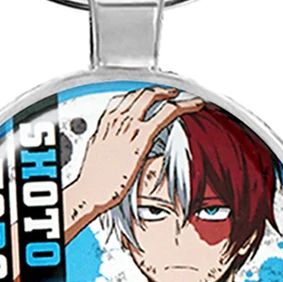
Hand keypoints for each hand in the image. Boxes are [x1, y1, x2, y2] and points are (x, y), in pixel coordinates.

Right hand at [65, 87, 203, 234]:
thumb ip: (109, 141)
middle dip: (158, 90)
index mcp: (106, 122)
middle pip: (141, 94)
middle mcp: (118, 120)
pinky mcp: (142, 138)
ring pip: (154, 98)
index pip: (125, 98)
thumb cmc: (92, 179)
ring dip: (172, 95)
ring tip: (185, 99)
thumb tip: (117, 141)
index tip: (150, 95)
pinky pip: (166, 114)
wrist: (89, 191)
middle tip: (170, 93)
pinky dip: (183, 106)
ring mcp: (130, 127)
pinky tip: (193, 106)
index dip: (140, 94)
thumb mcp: (98, 152)